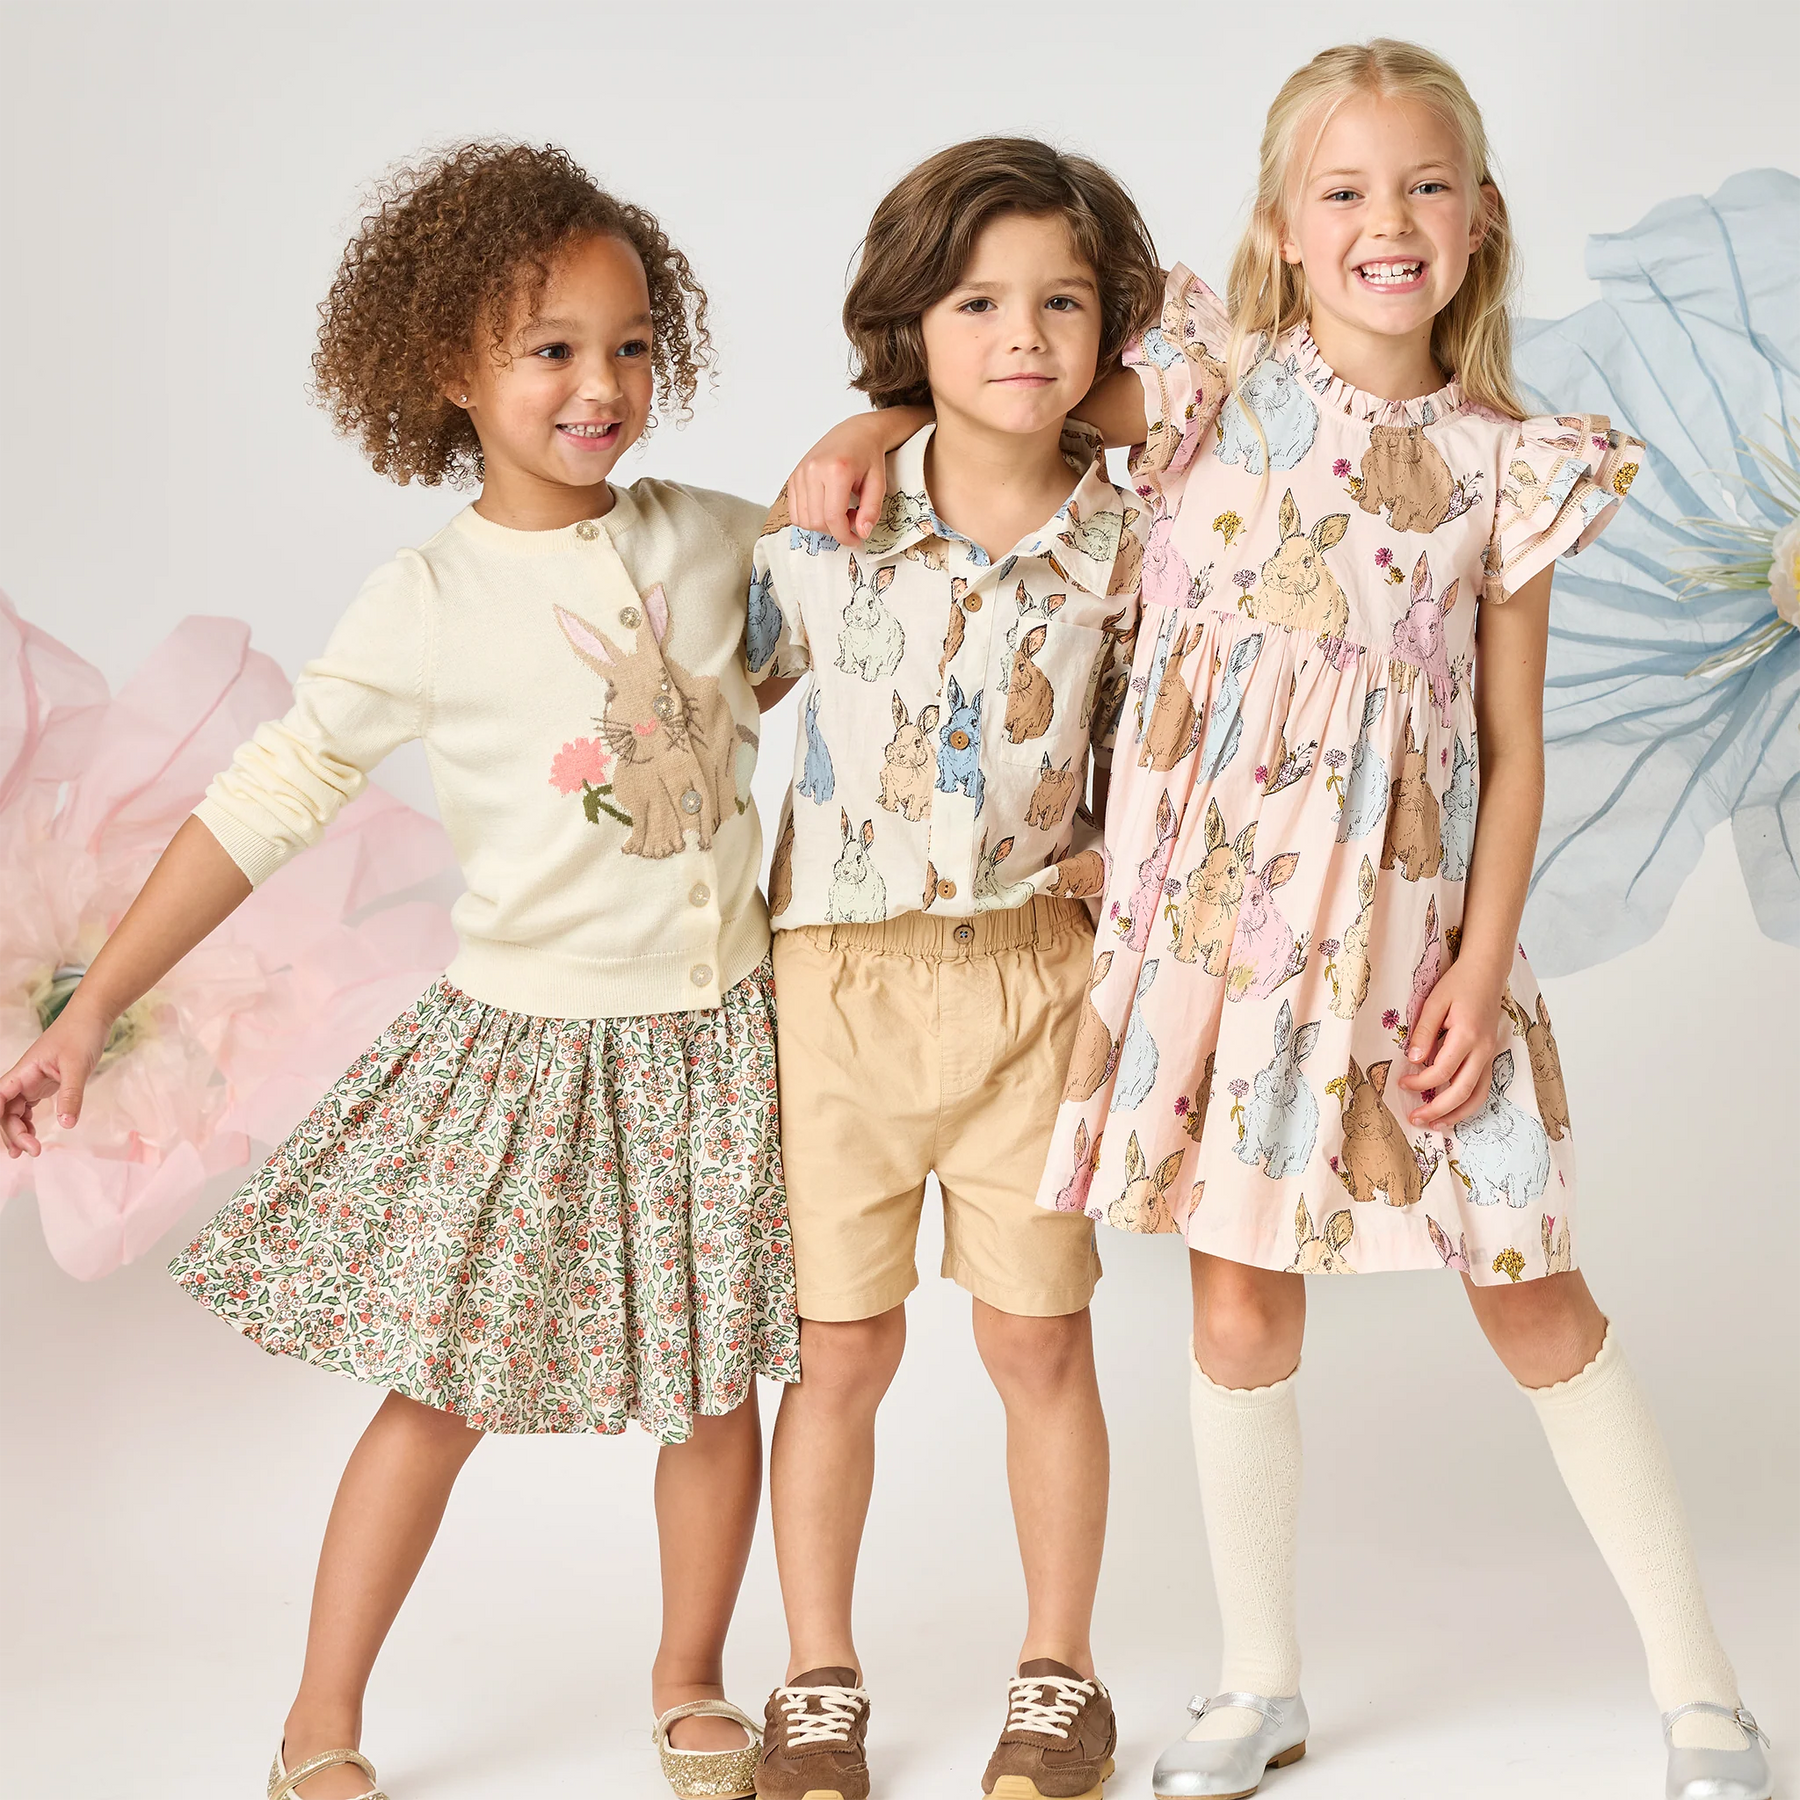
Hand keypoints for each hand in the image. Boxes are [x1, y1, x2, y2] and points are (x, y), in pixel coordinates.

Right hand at [0, 999, 112, 1157]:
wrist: (92, 1017)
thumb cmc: (81, 1034)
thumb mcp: (78, 1066)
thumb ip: (71, 1095)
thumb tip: (66, 1124)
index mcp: (23, 1072)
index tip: (6, 1139)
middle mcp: (23, 1078)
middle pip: (6, 1110)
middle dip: (13, 1133)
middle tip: (32, 1151)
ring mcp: (33, 1081)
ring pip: (16, 1111)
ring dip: (19, 1131)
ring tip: (31, 1150)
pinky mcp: (45, 1083)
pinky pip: (29, 1107)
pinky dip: (29, 1122)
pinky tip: (35, 1135)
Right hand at [786, 405, 926, 542]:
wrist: (855, 433)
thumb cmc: (867, 456)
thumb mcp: (878, 483)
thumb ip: (871, 510)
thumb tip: (862, 533)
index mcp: (836, 470)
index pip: (832, 518)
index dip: (844, 536)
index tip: (855, 540)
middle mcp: (813, 470)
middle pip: (816, 521)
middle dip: (835, 530)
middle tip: (853, 518)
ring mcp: (800, 472)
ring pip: (803, 520)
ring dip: (822, 525)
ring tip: (840, 511)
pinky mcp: (794, 477)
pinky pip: (795, 511)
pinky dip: (810, 517)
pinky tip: (826, 507)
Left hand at [1395, 959, 1504, 1130]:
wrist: (1487, 972)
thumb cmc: (1458, 984)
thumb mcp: (1434, 1002)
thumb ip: (1423, 1031)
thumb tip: (1413, 1060)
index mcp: (1467, 1036)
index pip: (1441, 1071)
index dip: (1420, 1082)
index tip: (1401, 1083)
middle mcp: (1483, 1050)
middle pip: (1463, 1091)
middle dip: (1438, 1109)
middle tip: (1415, 1118)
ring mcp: (1490, 1054)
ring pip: (1478, 1095)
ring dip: (1457, 1113)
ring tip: (1436, 1125)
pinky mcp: (1490, 1055)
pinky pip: (1483, 1086)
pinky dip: (1469, 1103)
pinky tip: (1453, 1110)